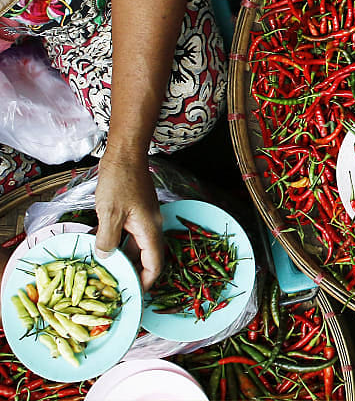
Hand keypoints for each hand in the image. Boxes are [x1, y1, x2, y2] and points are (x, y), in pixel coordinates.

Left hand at [94, 155, 162, 289]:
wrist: (125, 154)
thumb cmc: (119, 181)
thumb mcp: (109, 213)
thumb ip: (108, 240)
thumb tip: (106, 259)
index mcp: (149, 229)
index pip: (155, 264)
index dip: (147, 282)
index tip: (135, 294)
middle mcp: (151, 226)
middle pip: (147, 257)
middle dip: (134, 273)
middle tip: (116, 287)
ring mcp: (144, 218)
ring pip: (137, 246)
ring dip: (125, 259)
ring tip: (108, 272)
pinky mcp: (135, 212)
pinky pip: (130, 235)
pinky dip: (120, 245)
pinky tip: (104, 249)